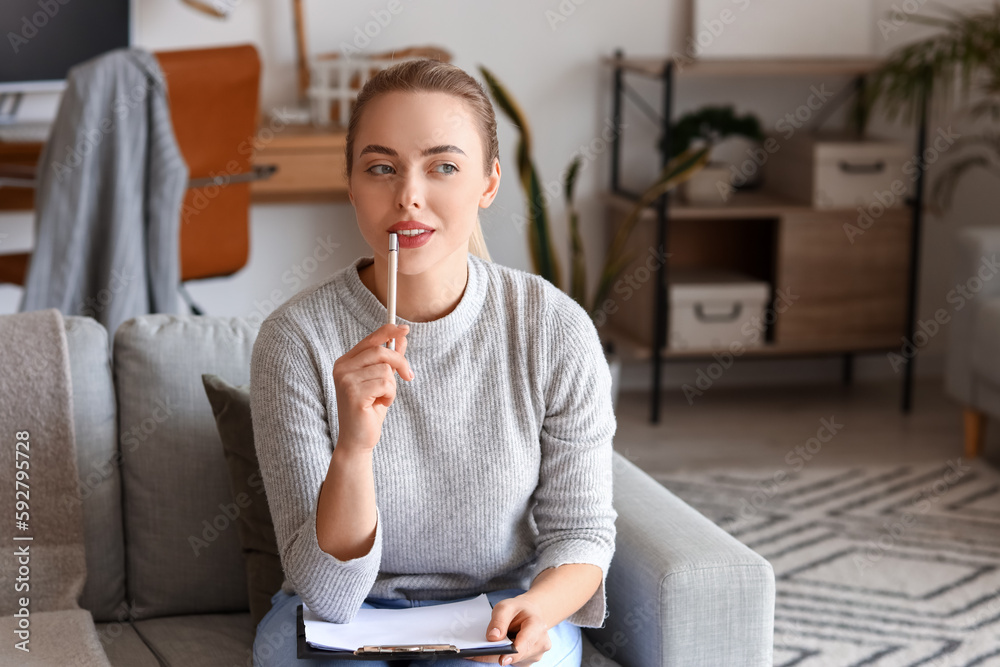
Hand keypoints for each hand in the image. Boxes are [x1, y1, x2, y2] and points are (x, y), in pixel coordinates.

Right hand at [332, 322, 411, 453]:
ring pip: (385, 369)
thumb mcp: (382, 381)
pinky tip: (380, 404)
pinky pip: (385, 383)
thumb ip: (389, 360)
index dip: (388, 331)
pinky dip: (390, 395)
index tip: (406, 328)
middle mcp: (342, 368)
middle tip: (408, 376)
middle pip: (380, 351)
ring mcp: (345, 380)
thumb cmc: (369, 411)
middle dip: (400, 362)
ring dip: (392, 386)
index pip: (369, 340)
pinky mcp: (353, 393)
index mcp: (345, 363)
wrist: (358, 440)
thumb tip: (401, 337)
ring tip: (383, 398)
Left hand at [464, 595, 551, 665]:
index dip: (514, 653)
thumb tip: (493, 638)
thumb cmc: (518, 610)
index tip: (502, 659)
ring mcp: (536, 655)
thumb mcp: (506, 606)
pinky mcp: (527, 662)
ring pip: (513, 661)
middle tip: (476, 651)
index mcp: (537, 627)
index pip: (526, 643)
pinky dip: (502, 657)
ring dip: (500, 654)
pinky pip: (512, 663)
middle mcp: (541, 643)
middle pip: (517, 655)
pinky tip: (499, 648)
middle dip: (498, 653)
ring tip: (492, 643)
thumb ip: (499, 620)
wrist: (530, 614)